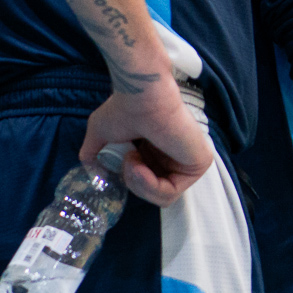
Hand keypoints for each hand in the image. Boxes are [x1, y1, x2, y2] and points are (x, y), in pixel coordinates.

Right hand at [81, 76, 212, 205]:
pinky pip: (170, 193)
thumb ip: (95, 154)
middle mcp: (178, 157)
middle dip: (133, 183)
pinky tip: (139, 164)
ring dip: (138, 184)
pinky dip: (148, 184)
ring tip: (132, 158)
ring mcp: (191, 161)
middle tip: (127, 159)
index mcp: (161, 151)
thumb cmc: (124, 108)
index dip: (130, 179)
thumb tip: (92, 172)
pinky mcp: (200, 164)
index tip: (121, 161)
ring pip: (161, 197)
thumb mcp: (101, 134)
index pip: (149, 183)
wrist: (141, 95)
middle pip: (155, 193)